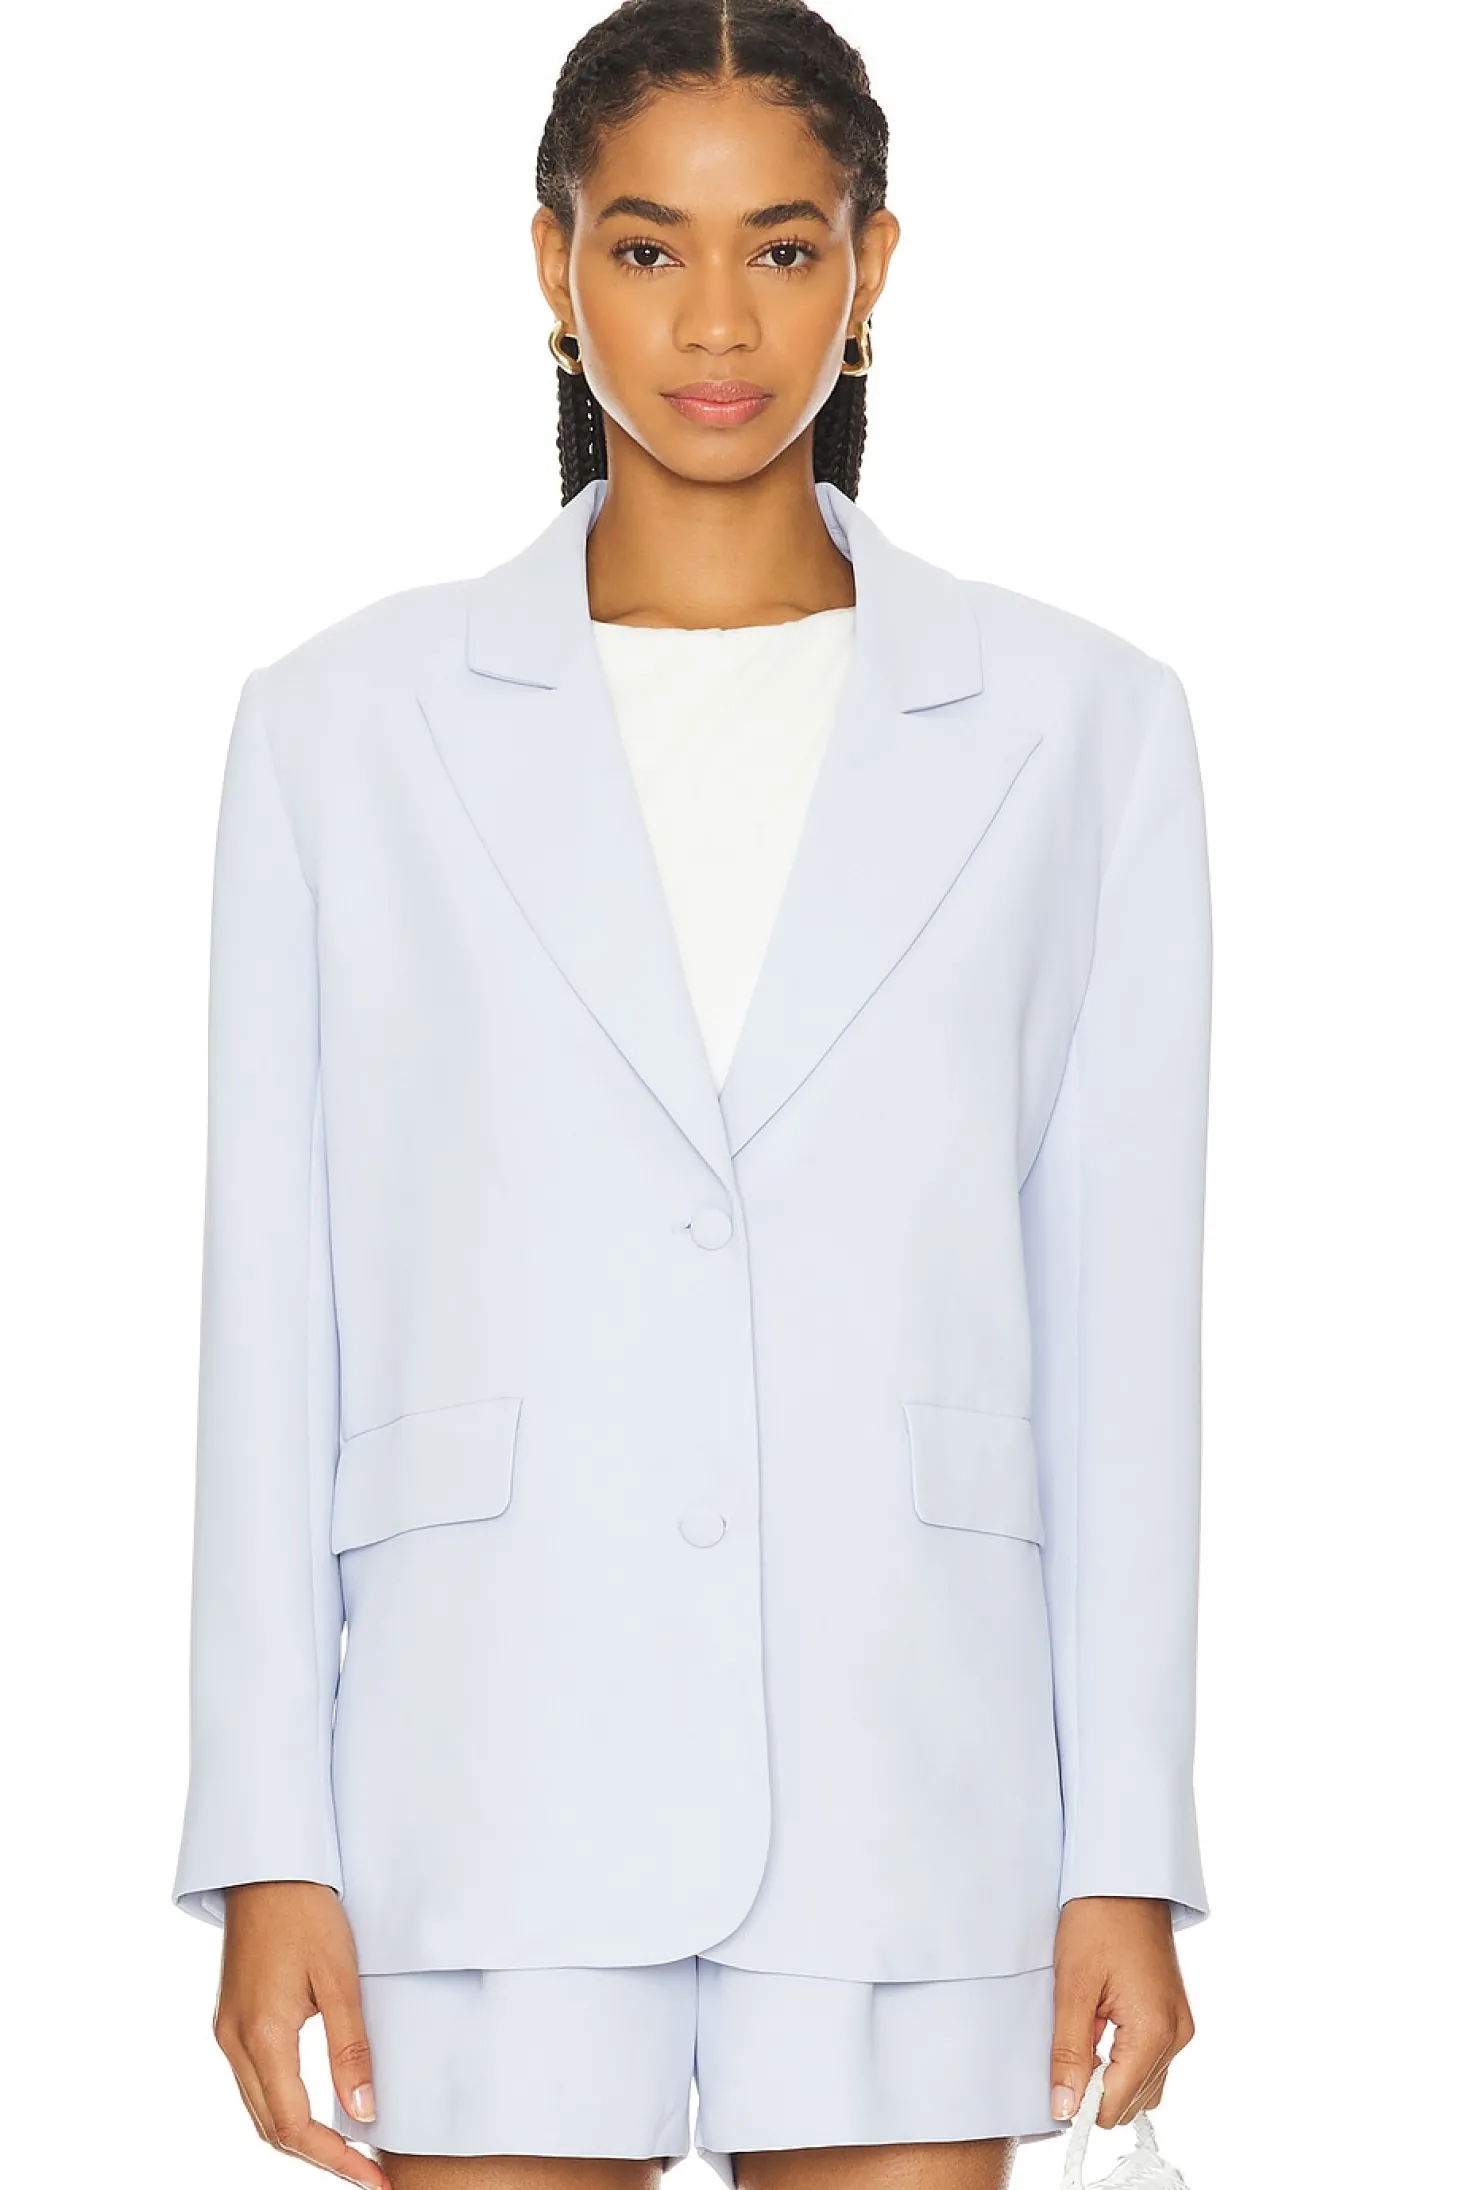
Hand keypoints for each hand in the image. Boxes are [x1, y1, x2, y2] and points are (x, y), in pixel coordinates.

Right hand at [212, 1880, 389, 2185]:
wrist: (265, 1866)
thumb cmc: (306, 1911)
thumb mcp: (339, 1977)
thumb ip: (350, 2048)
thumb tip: (364, 2113)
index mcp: (262, 2036)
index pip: (295, 2127)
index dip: (335, 2160)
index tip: (372, 2179)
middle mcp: (234, 2042)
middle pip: (271, 2130)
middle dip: (318, 2158)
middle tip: (366, 2174)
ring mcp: (227, 2032)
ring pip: (259, 2112)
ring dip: (299, 2139)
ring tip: (347, 2152)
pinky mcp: (231, 2019)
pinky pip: (254, 2085)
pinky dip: (284, 2109)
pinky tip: (315, 2111)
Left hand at [1049, 1896, 1195, 2129]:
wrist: (1125, 1878)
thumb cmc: (1097, 1920)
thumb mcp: (1072, 1986)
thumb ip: (1068, 2052)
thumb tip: (1065, 2109)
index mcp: (1155, 2031)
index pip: (1117, 2105)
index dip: (1082, 2101)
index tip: (1056, 2081)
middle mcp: (1177, 2037)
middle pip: (1132, 2102)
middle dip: (1096, 2086)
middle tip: (1070, 2042)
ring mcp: (1180, 2029)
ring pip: (1143, 2087)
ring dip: (1110, 2073)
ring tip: (1086, 2027)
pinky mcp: (1175, 2019)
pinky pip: (1150, 2062)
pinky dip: (1123, 2058)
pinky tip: (1101, 2025)